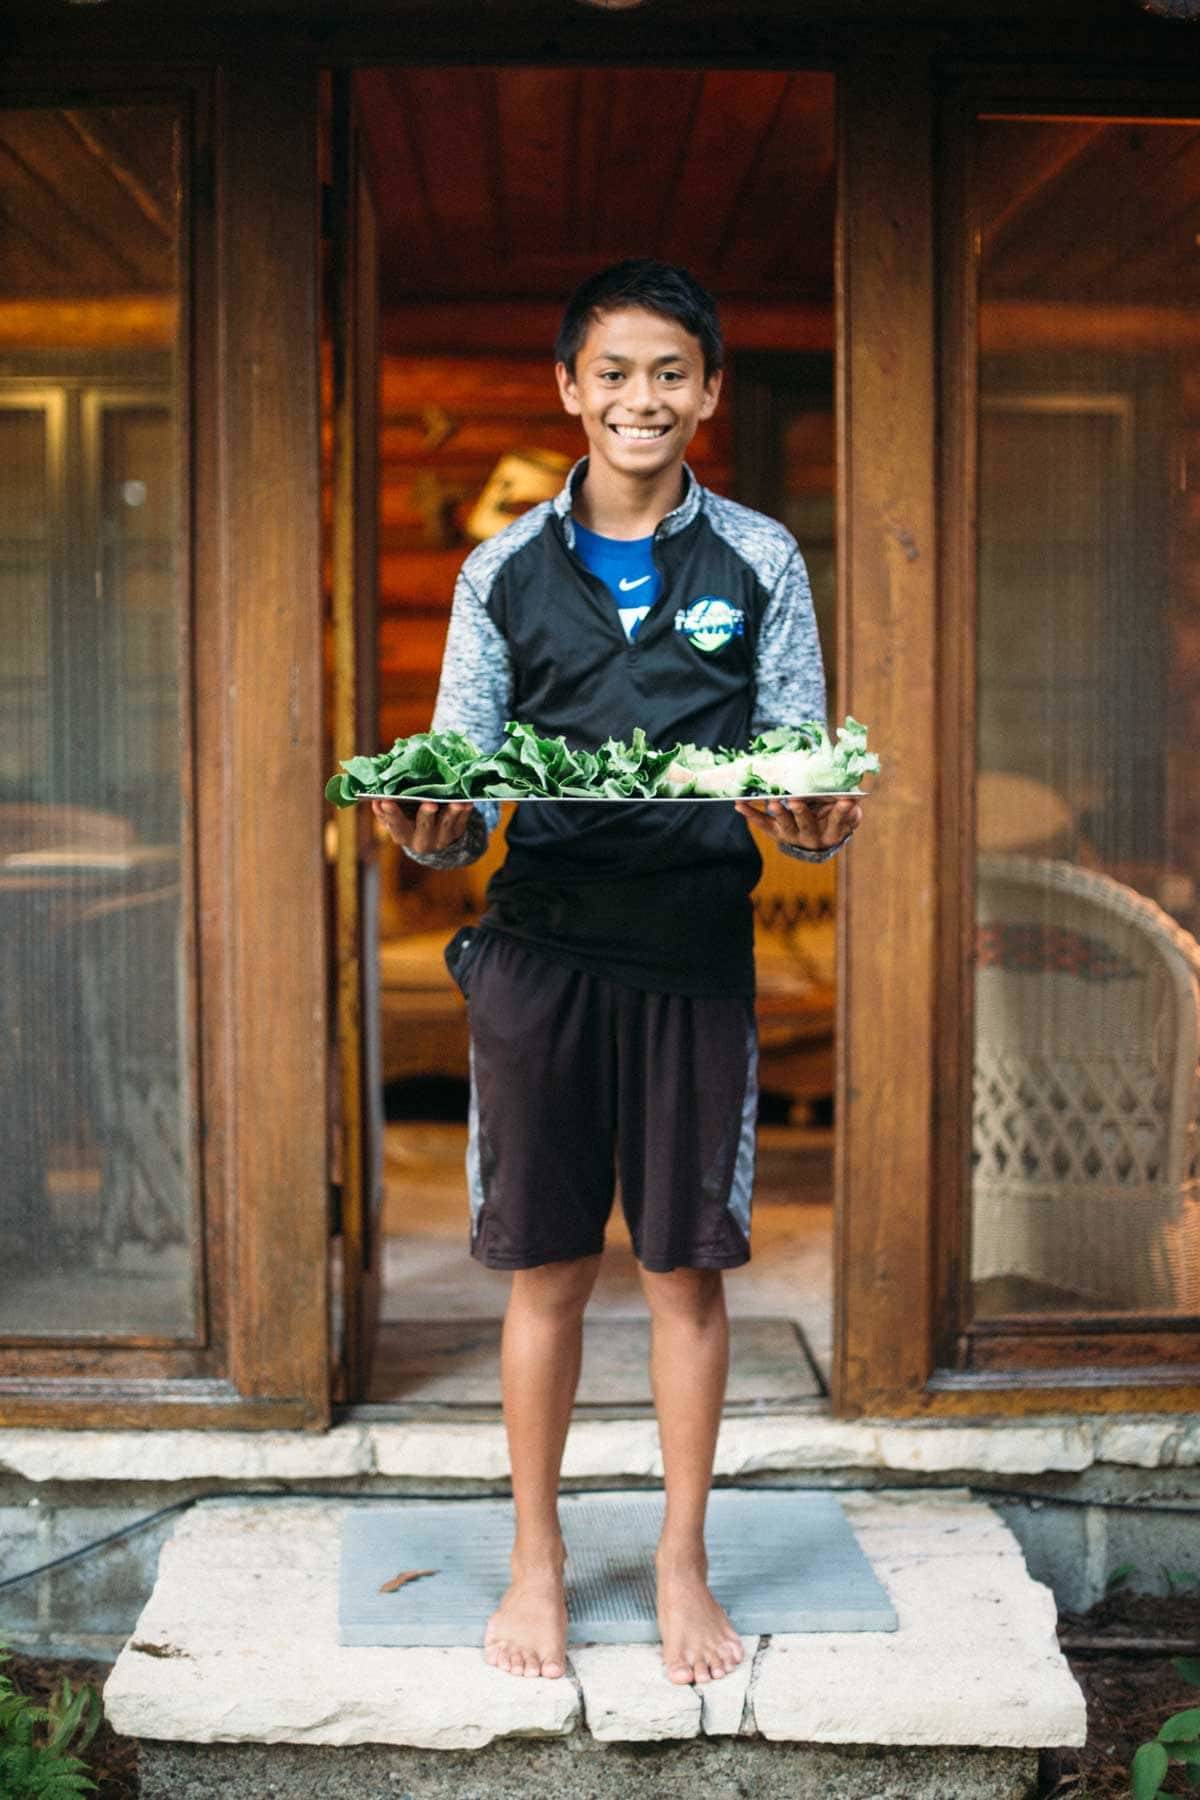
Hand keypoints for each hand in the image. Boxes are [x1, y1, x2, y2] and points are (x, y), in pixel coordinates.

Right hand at [370, 798, 473, 853]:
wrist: (434, 839)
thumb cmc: (410, 823)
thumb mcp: (397, 821)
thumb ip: (386, 813)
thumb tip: (376, 800)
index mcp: (404, 836)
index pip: (396, 825)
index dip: (391, 814)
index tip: (385, 801)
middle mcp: (422, 841)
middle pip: (424, 827)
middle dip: (426, 814)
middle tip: (429, 803)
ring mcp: (441, 838)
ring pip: (446, 824)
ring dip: (452, 813)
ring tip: (457, 802)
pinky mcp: (457, 832)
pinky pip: (463, 822)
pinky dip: (465, 812)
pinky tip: (468, 802)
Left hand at [733, 794, 862, 851]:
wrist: (816, 839)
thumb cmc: (833, 816)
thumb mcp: (844, 812)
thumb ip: (847, 804)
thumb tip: (852, 791)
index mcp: (832, 832)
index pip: (838, 821)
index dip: (842, 812)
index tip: (847, 800)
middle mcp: (811, 837)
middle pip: (806, 825)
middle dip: (801, 812)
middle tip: (796, 801)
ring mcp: (792, 835)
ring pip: (785, 825)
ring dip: (778, 813)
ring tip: (772, 802)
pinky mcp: (776, 832)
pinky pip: (763, 824)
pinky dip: (751, 814)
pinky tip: (740, 804)